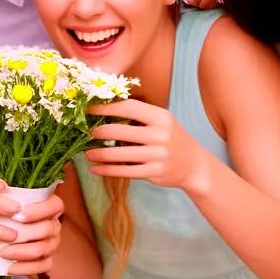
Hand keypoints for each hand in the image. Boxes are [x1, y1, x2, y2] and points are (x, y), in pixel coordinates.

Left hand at [0, 192, 62, 277]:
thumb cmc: (6, 212)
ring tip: (3, 253)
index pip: (55, 206)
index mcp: (51, 206)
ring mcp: (52, 244)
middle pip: (48, 229)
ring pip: (44, 249)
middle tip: (4, 237)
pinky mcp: (47, 260)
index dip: (38, 211)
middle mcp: (55, 225)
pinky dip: (26, 268)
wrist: (4, 234)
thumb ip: (6, 196)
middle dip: (26, 234)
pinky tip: (9, 268)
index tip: (16, 216)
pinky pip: (42, 267)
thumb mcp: (8, 201)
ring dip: (23, 252)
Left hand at [86, 99, 210, 192]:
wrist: (195, 165)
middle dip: (98, 132)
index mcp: (160, 117)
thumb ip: (139, 115)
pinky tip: (96, 169)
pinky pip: (124, 171)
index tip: (89, 108)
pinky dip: (107, 170)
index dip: (106, 107)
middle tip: (84, 132)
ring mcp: (157, 155)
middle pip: (120, 131)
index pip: (128, 107)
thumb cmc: (171, 139)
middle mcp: (160, 135)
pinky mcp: (154, 172)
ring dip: (98, 154)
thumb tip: (105, 106)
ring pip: (119, 154)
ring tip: (86, 153)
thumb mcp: (162, 121)